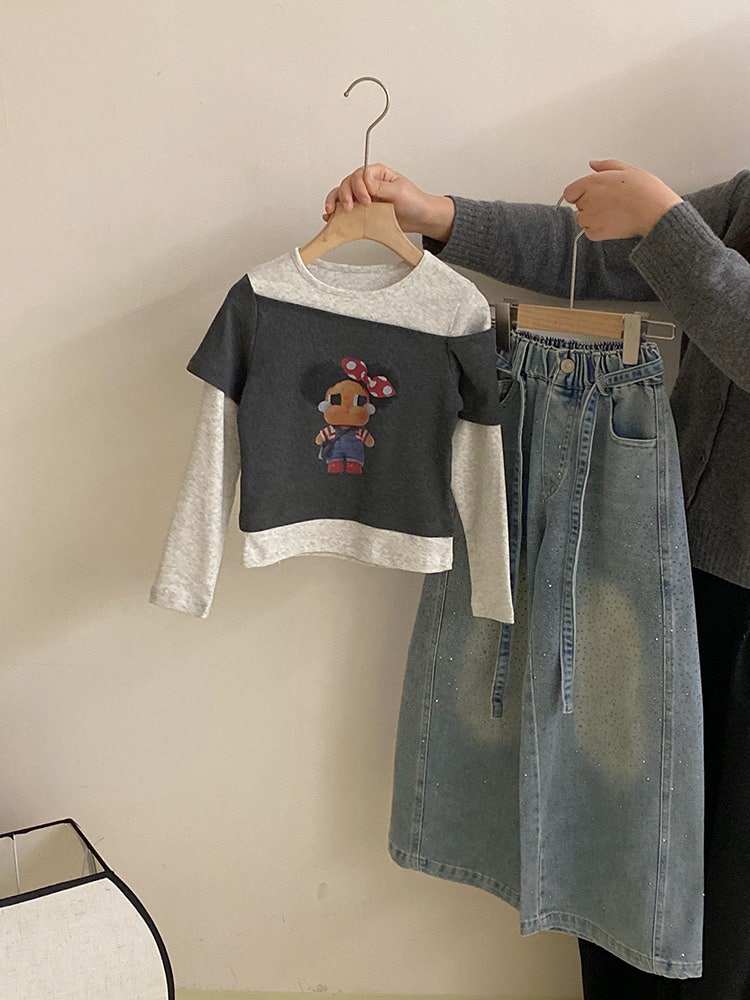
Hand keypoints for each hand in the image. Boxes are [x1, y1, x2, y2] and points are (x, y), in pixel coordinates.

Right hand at [323, 163, 454, 242]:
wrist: (419, 218)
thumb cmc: (413, 202)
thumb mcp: (400, 192)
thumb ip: (381, 187)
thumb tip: (365, 181)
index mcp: (377, 174)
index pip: (360, 175)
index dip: (359, 188)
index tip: (367, 201)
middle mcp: (368, 183)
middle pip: (347, 183)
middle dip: (345, 196)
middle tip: (350, 208)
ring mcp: (363, 196)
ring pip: (341, 194)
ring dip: (335, 202)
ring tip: (333, 211)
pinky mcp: (360, 210)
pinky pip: (343, 207)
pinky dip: (335, 211)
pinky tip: (331, 216)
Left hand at [563, 160, 682, 239]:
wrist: (654, 212)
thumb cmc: (645, 191)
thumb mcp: (626, 169)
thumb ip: (605, 166)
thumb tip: (593, 164)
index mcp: (592, 183)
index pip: (569, 192)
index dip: (579, 193)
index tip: (590, 194)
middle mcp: (588, 200)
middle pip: (578, 205)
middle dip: (589, 204)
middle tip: (609, 202)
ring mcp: (590, 218)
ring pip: (583, 220)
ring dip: (592, 218)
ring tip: (613, 213)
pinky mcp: (596, 233)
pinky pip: (589, 232)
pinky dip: (597, 230)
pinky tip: (613, 222)